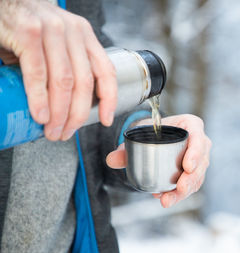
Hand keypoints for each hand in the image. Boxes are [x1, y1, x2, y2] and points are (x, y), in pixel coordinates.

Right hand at [0, 0, 116, 140]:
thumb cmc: (28, 25)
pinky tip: (40, 114)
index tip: (105, 119)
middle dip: (77, 115)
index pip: (106, 70)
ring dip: (59, 112)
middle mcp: (73, 31)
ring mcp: (52, 30)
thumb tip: (66, 103)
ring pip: (64, 81)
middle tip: (65, 132)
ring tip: (52, 130)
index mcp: (84, 35)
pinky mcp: (29, 33)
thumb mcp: (57, 42)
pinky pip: (39, 73)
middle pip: (84, 82)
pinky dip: (40, 98)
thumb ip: (66, 66)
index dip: (109, 99)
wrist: (4, 0)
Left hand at [106, 114, 211, 207]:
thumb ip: (126, 147)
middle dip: (191, 178)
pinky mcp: (195, 172)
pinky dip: (179, 194)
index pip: (198, 137)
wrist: (157, 135)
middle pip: (201, 162)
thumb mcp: (140, 132)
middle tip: (180, 188)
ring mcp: (200, 159)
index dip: (196, 152)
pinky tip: (165, 199)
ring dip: (184, 191)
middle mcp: (200, 142)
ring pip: (197, 177)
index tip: (187, 166)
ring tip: (167, 200)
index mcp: (191, 125)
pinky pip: (192, 185)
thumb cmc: (154, 130)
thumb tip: (111, 160)